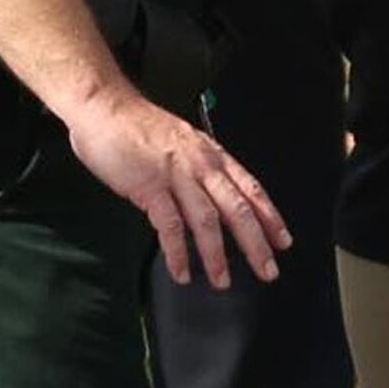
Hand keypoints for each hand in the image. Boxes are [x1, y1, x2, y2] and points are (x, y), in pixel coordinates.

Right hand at [64, 84, 289, 289]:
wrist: (105, 107)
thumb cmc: (138, 126)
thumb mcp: (182, 143)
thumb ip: (199, 170)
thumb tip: (214, 199)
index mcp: (211, 154)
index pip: (251, 188)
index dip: (270, 217)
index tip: (283, 240)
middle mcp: (200, 164)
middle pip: (237, 209)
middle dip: (256, 244)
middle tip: (267, 270)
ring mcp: (176, 175)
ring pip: (207, 220)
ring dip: (217, 255)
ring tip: (222, 280)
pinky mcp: (149, 186)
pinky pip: (169, 225)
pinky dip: (177, 252)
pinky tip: (181, 271)